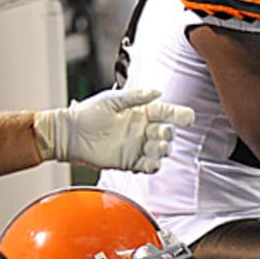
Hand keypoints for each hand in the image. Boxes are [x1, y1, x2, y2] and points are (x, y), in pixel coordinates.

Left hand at [34, 88, 194, 172]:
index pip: (167, 113)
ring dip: (162, 150)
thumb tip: (157, 92)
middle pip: (167, 134)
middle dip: (167, 134)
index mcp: (141, 112)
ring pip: (161, 151)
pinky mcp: (130, 162)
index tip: (188, 117)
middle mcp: (142, 130)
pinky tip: (150, 161)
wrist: (70, 134)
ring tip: (154, 146)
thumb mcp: (112, 100)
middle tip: (159, 133)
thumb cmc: (88, 113)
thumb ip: (135, 97)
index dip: (180, 115)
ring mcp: (137, 147)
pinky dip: (153, 165)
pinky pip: (149, 166)